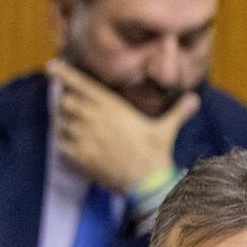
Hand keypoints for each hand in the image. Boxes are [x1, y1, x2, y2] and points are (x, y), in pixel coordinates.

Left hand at [48, 58, 199, 194]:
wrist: (147, 181)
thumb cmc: (155, 152)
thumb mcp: (166, 129)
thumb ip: (178, 112)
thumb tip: (195, 99)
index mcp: (113, 107)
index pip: (83, 85)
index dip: (65, 74)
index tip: (51, 65)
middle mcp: (96, 118)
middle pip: (66, 101)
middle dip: (66, 104)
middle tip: (72, 109)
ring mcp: (85, 136)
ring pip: (61, 123)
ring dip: (65, 125)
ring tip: (77, 130)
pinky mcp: (80, 155)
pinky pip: (61, 144)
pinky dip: (64, 144)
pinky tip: (74, 147)